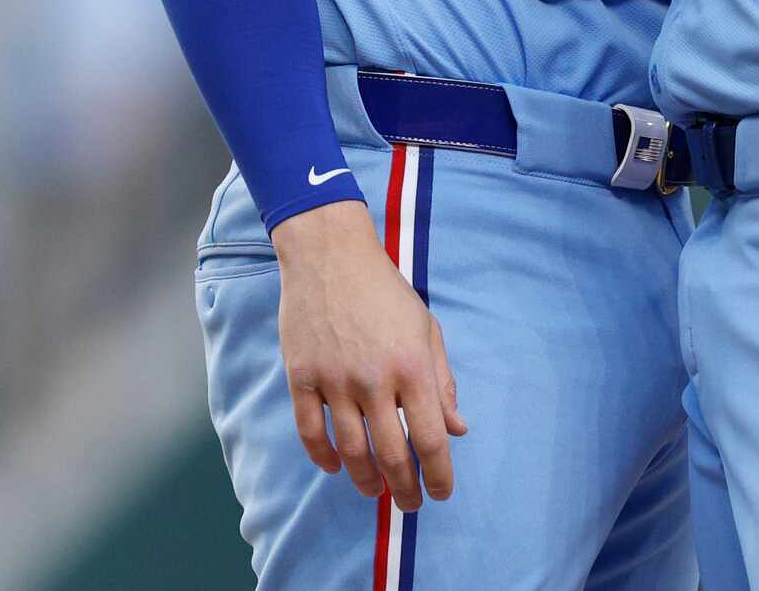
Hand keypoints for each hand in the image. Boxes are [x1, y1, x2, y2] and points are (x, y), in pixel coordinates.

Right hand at [272, 198, 467, 510]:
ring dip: (366, 480)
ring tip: (375, 491)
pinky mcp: (301, 376)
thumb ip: (442, 382)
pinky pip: (310, 432)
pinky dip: (323, 457)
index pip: (431, 438)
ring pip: (351, 451)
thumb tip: (457, 429)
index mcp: (413, 366)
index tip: (440, 493)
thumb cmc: (386, 293)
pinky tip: (336, 467)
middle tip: (409, 504)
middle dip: (405, 489)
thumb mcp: (427, 330)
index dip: (439, 474)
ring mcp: (334, 380)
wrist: (331, 255)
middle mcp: (375, 379)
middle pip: (392, 455)